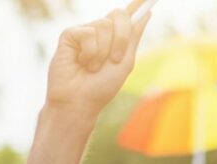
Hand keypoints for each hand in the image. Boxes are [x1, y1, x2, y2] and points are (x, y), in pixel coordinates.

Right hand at [46, 0, 149, 117]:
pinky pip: (88, 33)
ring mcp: (84, 32)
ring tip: (92, 67)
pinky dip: (90, 52)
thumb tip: (147, 14)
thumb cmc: (101, 87)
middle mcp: (100, 32)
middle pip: (119, 15)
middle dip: (122, 37)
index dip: (137, 5)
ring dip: (103, 51)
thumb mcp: (125, 62)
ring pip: (104, 25)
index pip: (127, 16)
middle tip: (116, 59)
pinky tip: (82, 63)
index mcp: (115, 38)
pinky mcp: (69, 35)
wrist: (79, 101)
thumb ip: (133, 37)